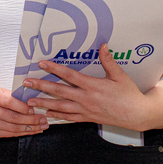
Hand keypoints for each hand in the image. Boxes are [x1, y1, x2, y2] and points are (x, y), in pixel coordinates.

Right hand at [0, 87, 48, 138]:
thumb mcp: (1, 91)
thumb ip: (15, 96)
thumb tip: (34, 102)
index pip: (10, 103)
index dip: (23, 107)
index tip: (34, 109)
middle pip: (14, 118)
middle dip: (31, 120)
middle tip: (43, 119)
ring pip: (14, 129)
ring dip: (31, 128)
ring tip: (42, 126)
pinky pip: (12, 134)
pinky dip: (24, 133)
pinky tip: (34, 130)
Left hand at [24, 44, 148, 129]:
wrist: (135, 114)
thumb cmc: (129, 94)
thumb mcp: (120, 75)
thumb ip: (108, 61)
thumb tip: (102, 45)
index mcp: (92, 86)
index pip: (69, 75)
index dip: (54, 68)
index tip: (41, 64)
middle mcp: (85, 98)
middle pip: (59, 91)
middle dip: (41, 86)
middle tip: (27, 83)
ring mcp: (84, 110)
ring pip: (60, 106)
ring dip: (44, 103)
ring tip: (30, 101)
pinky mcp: (87, 118)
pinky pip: (68, 118)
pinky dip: (56, 116)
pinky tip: (47, 114)